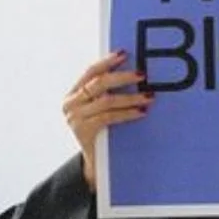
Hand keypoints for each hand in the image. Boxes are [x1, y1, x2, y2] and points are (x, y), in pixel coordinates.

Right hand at [63, 52, 152, 190]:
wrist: (96, 165)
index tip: (125, 54)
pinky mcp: (83, 131)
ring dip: (131, 97)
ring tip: (148, 96)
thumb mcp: (101, 110)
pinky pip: (109, 117)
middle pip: (98, 83)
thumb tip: (136, 74)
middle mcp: (70, 104)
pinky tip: (141, 112)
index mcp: (74, 94)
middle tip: (143, 75)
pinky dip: (127, 113)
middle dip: (122, 77)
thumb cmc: (104, 133)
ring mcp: (75, 118)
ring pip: (106, 100)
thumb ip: (108, 94)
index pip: (90, 72)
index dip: (107, 61)